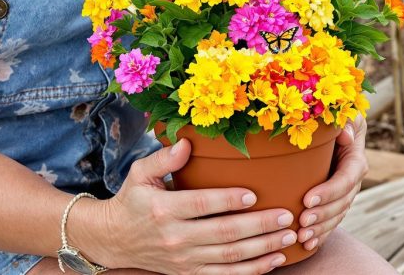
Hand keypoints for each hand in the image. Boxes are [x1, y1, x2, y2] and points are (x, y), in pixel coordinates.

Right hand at [70, 139, 295, 274]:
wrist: (114, 240)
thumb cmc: (132, 199)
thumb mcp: (140, 173)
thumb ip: (164, 158)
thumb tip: (187, 142)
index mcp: (163, 209)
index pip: (201, 204)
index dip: (228, 200)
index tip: (254, 194)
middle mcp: (175, 238)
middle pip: (223, 234)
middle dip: (259, 226)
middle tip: (286, 216)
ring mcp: (184, 260)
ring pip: (230, 258)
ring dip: (263, 249)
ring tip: (289, 236)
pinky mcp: (190, 273)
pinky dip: (253, 270)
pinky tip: (275, 259)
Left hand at [296, 115, 367, 250]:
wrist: (332, 131)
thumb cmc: (333, 118)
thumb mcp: (343, 114)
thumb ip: (345, 121)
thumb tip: (345, 134)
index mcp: (355, 160)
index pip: (344, 180)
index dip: (328, 192)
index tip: (307, 200)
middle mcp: (353, 181)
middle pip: (342, 203)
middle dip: (322, 215)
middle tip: (301, 222)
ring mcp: (345, 194)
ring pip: (337, 216)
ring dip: (321, 229)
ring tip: (302, 237)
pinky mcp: (335, 203)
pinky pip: (332, 222)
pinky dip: (321, 235)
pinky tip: (308, 245)